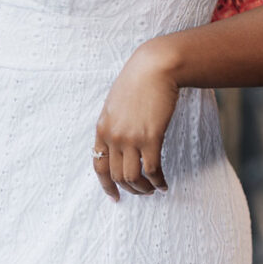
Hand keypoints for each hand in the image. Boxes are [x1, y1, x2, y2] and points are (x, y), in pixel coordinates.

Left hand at [93, 42, 178, 199]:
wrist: (154, 67)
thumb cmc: (138, 81)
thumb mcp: (116, 103)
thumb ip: (115, 123)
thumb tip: (120, 143)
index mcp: (102, 127)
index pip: (98, 165)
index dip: (106, 185)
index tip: (115, 196)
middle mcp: (113, 136)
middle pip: (116, 175)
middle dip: (129, 189)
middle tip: (142, 191)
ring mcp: (130, 138)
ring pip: (132, 177)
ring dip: (143, 189)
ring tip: (153, 189)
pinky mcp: (150, 137)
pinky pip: (151, 170)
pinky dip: (158, 181)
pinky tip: (164, 183)